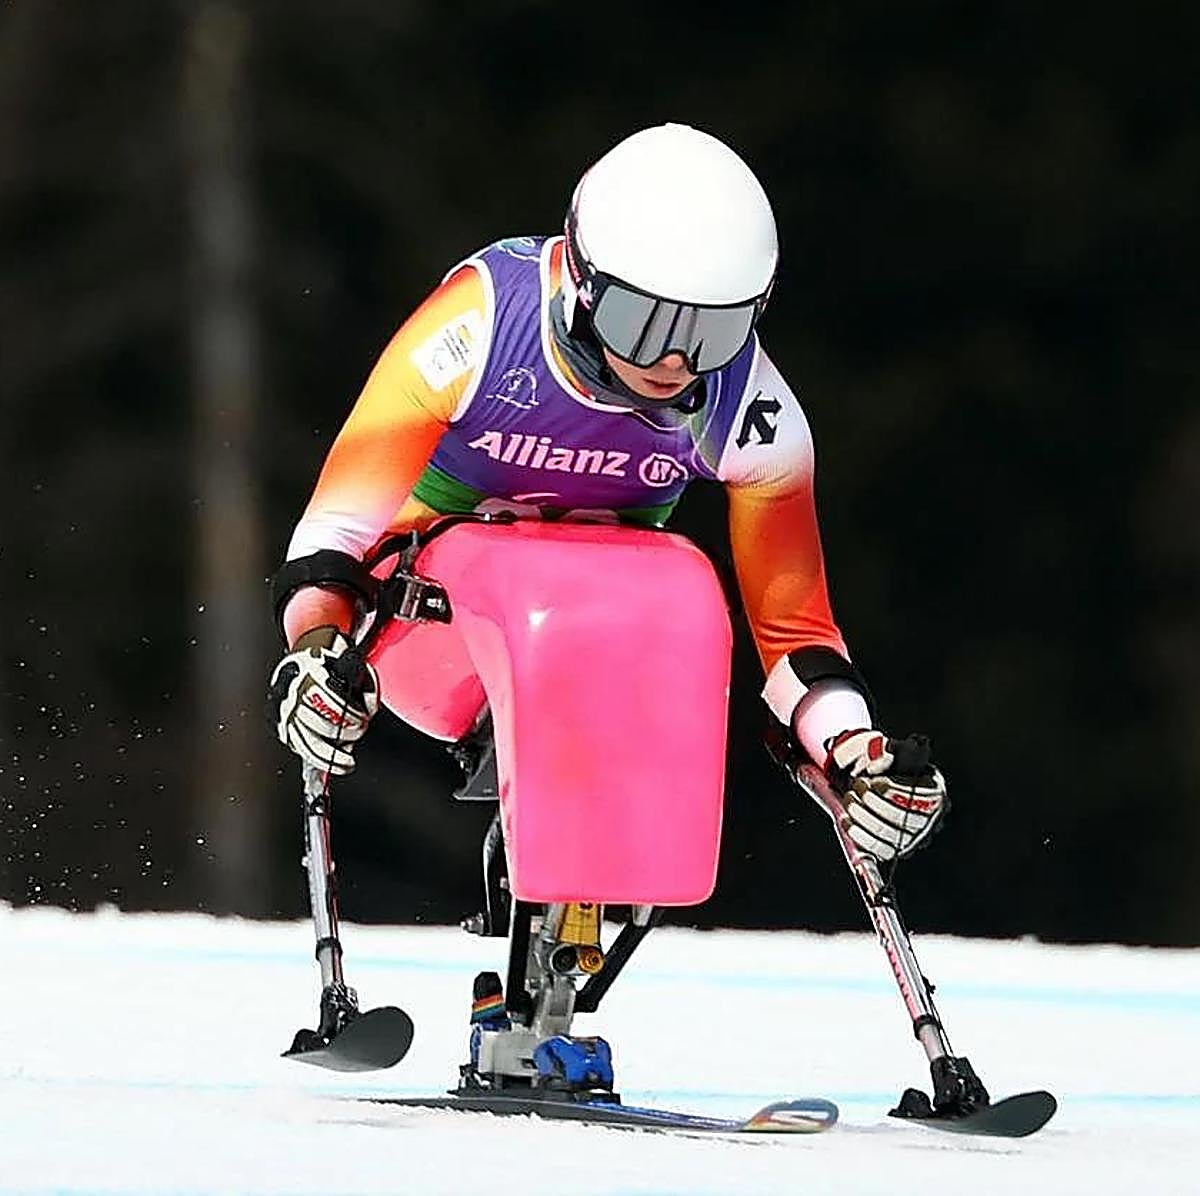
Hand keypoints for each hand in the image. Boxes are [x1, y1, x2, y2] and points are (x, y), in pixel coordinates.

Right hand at [267, 627, 378, 774]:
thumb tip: (370, 705)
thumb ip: (364, 682)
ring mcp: (285, 715)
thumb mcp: (348, 664)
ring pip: (308, 744)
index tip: (363, 719)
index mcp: (309, 676)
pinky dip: (317, 763)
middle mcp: (293, 697)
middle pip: (322, 725)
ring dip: (332, 757)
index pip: (332, 702)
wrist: (298, 666)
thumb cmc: (327, 667)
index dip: (351, 715)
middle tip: (358, 730)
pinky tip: (330, 767)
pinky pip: (300, 750)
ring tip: (348, 764)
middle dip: (346, 731)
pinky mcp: (283, 729)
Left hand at [824, 729, 946, 861]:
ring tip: (849, 800)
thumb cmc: (884, 766)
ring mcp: (915, 837)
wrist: (871, 783)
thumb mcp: (890, 751)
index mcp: (936, 790)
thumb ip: (892, 749)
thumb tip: (895, 748)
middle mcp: (931, 818)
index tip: (873, 780)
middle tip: (856, 786)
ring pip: (891, 835)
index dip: (895, 790)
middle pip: (905, 816)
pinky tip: (847, 821)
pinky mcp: (897, 851)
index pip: (924, 796)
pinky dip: (861, 836)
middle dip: (874, 801)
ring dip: (864, 817)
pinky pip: (880, 850)